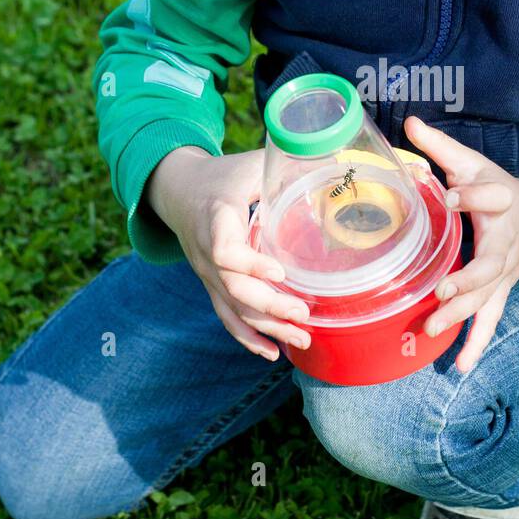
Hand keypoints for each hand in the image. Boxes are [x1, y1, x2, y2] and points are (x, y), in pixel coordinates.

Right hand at [146, 146, 309, 360]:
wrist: (178, 189)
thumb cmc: (224, 174)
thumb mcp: (251, 164)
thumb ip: (288, 167)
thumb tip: (339, 165)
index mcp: (216, 218)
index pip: (224, 249)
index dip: (249, 263)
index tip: (280, 270)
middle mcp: (206, 251)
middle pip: (232, 288)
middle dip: (269, 306)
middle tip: (304, 314)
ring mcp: (206, 273)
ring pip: (231, 308)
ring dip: (266, 328)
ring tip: (301, 340)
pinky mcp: (211, 284)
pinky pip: (225, 316)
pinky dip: (247, 338)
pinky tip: (271, 353)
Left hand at [403, 117, 518, 373]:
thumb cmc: (495, 186)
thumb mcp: (472, 162)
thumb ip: (440, 146)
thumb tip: (407, 122)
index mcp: (501, 202)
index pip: (491, 198)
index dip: (474, 196)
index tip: (451, 194)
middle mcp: (506, 244)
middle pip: (490, 265)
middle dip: (467, 279)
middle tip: (441, 290)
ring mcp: (505, 274)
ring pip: (487, 299)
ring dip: (462, 316)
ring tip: (433, 329)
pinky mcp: (500, 292)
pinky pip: (489, 321)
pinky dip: (476, 345)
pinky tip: (460, 367)